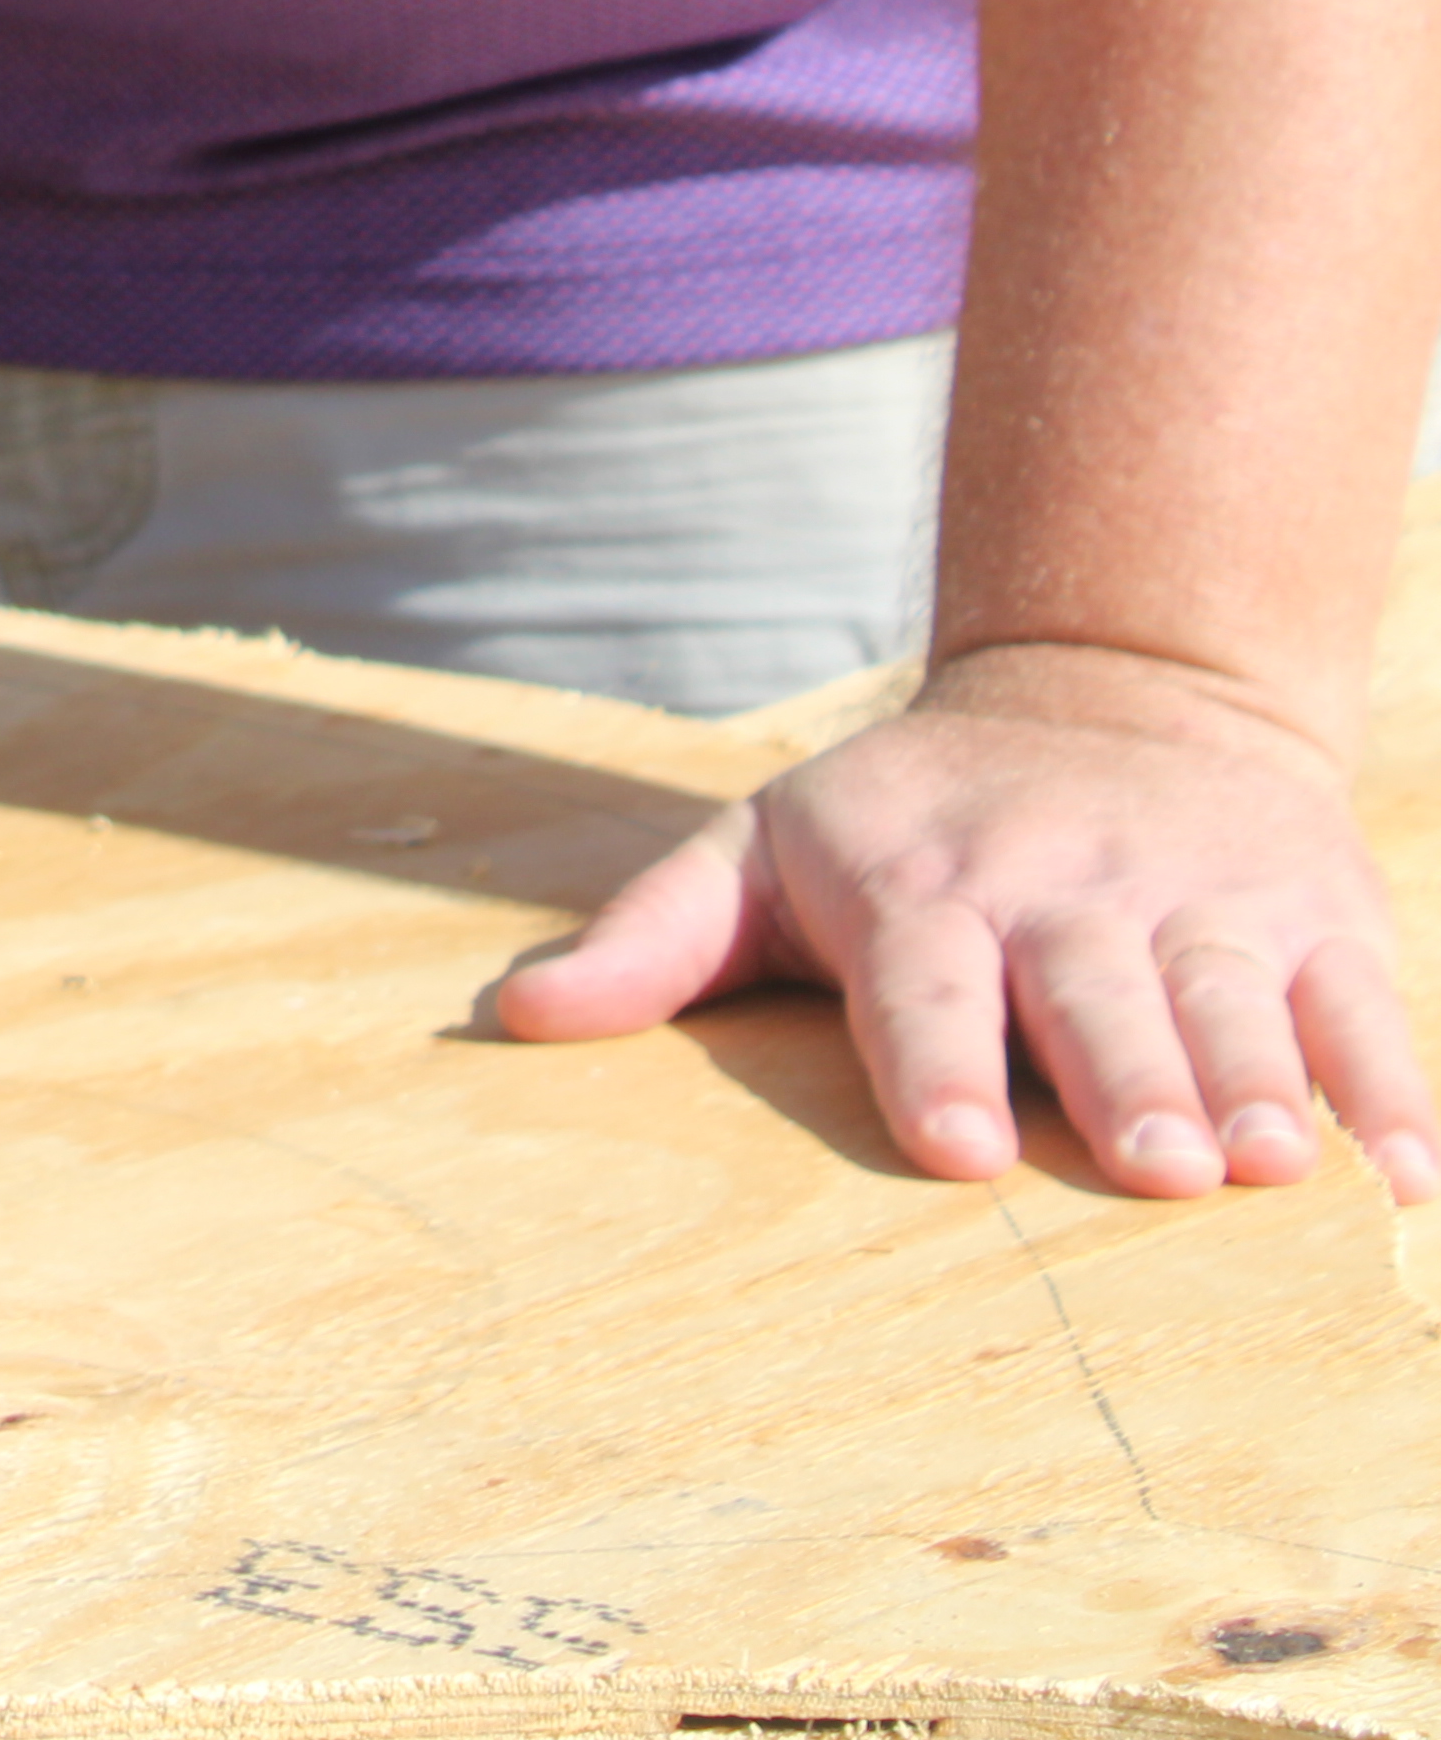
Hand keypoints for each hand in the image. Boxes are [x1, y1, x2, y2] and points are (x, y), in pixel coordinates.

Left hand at [490, 641, 1437, 1198]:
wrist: (1115, 687)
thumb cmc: (910, 812)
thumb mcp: (764, 844)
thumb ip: (650, 936)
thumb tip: (510, 1018)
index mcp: (924, 887)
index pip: (924, 983)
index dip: (935, 1062)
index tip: (953, 1148)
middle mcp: (1064, 889)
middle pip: (1092, 999)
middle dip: (1121, 1082)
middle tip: (1145, 1170)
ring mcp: (1199, 897)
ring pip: (1228, 1001)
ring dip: (1249, 1085)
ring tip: (1257, 1166)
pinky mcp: (1312, 909)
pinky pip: (1364, 1007)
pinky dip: (1391, 1088)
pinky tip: (1408, 1174)